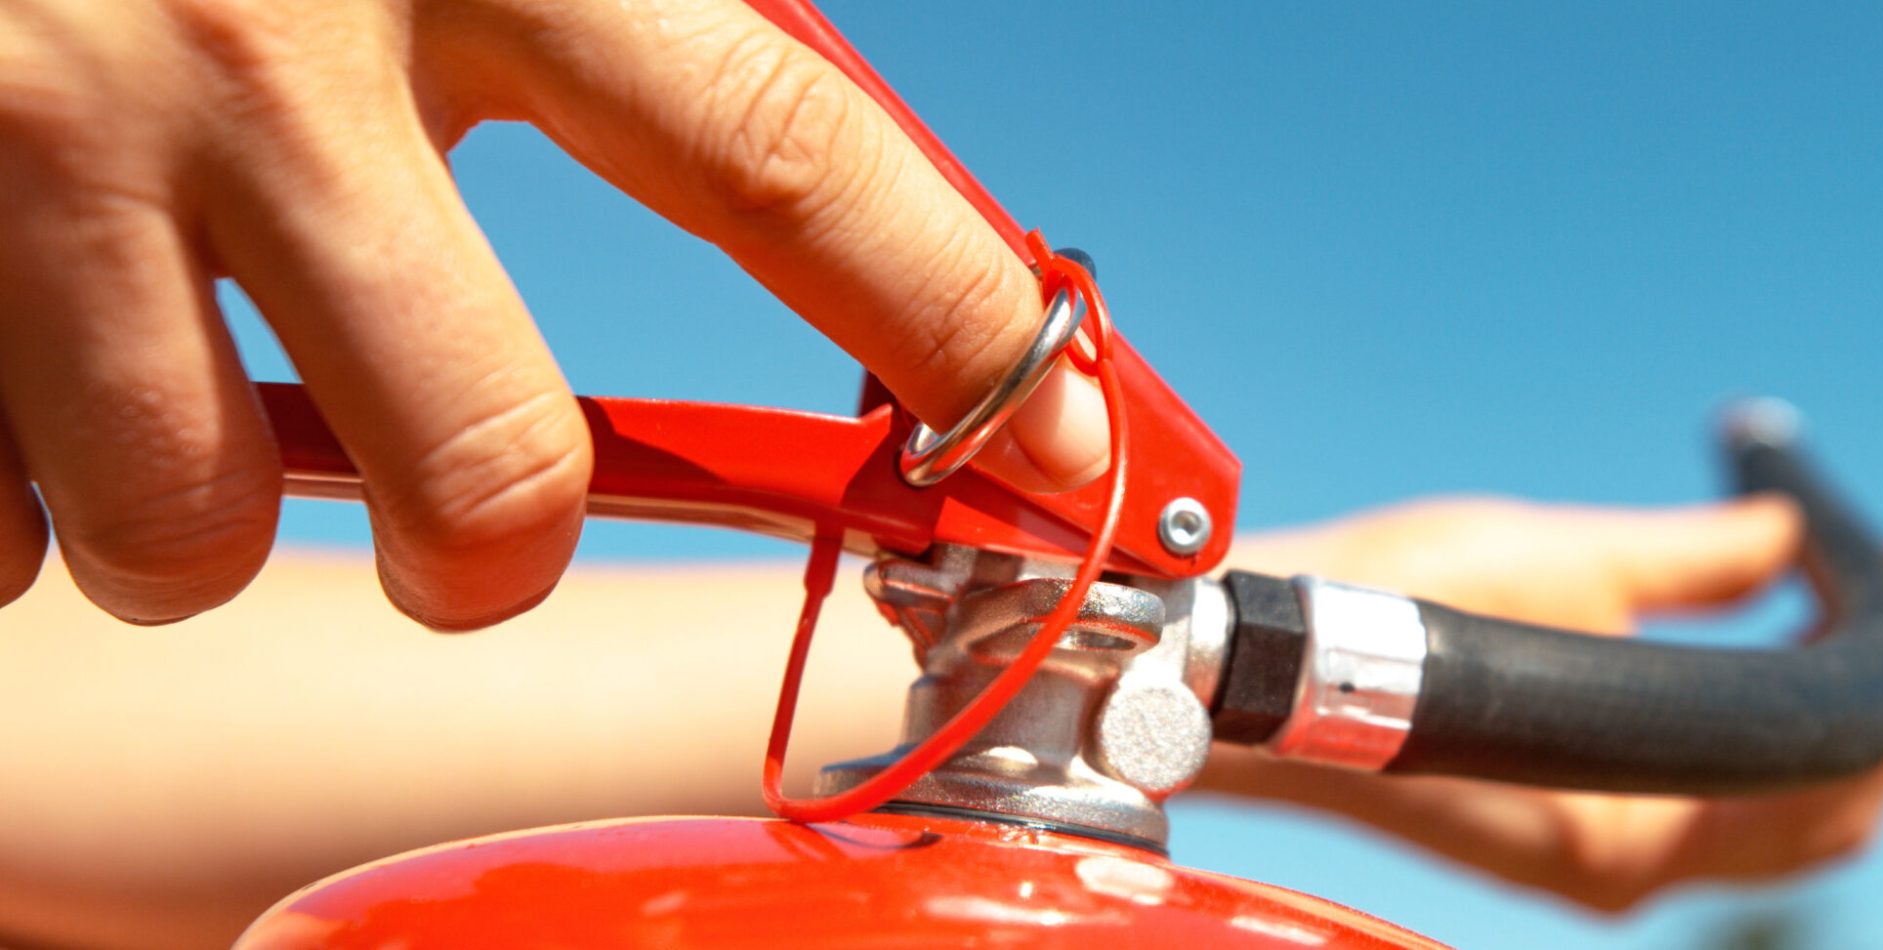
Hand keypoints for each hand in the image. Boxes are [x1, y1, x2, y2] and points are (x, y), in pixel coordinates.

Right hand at [0, 0, 1106, 627]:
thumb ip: (611, 13)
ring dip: (200, 506)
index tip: (1055, 450)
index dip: (947, 330)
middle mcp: (265, 52)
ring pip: (192, 534)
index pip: (788, 164)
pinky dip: (0, 477)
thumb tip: (806, 164)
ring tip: (157, 360)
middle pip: (489, 472)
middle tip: (453, 498)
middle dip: (483, 543)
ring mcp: (35, 162)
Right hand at [1199, 495, 1882, 909]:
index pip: (1836, 768)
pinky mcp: (1582, 830)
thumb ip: (1700, 558)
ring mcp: (1608, 860)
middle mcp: (1630, 871)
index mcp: (1633, 831)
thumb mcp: (1560, 564)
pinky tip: (1799, 639)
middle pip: (1835, 803)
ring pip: (1790, 813)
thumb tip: (1797, 531)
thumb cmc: (1383, 610)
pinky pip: (1729, 802)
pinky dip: (1783, 729)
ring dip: (1853, 708)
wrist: (1259, 665)